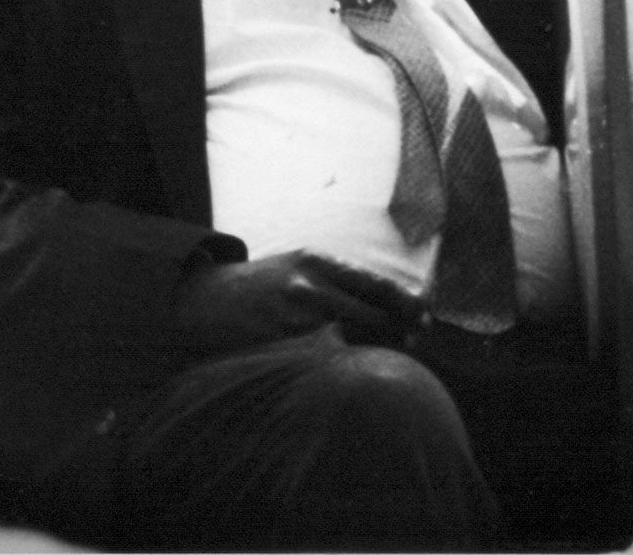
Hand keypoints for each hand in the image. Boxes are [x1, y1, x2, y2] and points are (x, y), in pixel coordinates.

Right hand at [171, 249, 427, 355]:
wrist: (207, 300)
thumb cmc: (264, 283)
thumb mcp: (300, 264)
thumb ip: (339, 278)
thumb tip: (389, 300)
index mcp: (317, 261)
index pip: (374, 282)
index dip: (405, 302)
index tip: (426, 315)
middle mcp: (308, 287)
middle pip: (370, 315)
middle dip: (396, 331)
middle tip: (414, 340)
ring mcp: (293, 320)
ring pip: (351, 341)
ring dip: (374, 350)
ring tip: (390, 355)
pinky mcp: (279, 348)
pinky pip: (323, 362)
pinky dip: (343, 366)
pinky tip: (353, 370)